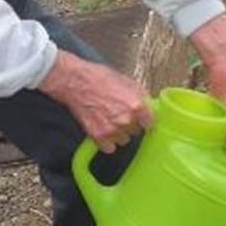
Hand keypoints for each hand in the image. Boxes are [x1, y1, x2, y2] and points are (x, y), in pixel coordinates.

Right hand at [38, 50, 153, 152]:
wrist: (75, 82)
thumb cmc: (98, 78)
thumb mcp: (126, 81)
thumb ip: (140, 96)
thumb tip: (149, 104)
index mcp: (137, 106)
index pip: (151, 124)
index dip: (146, 121)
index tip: (144, 121)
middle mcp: (126, 120)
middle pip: (136, 132)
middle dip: (131, 124)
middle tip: (119, 113)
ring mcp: (112, 130)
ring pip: (124, 140)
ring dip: (119, 133)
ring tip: (109, 119)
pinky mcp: (98, 136)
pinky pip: (109, 147)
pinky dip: (106, 141)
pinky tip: (102, 128)